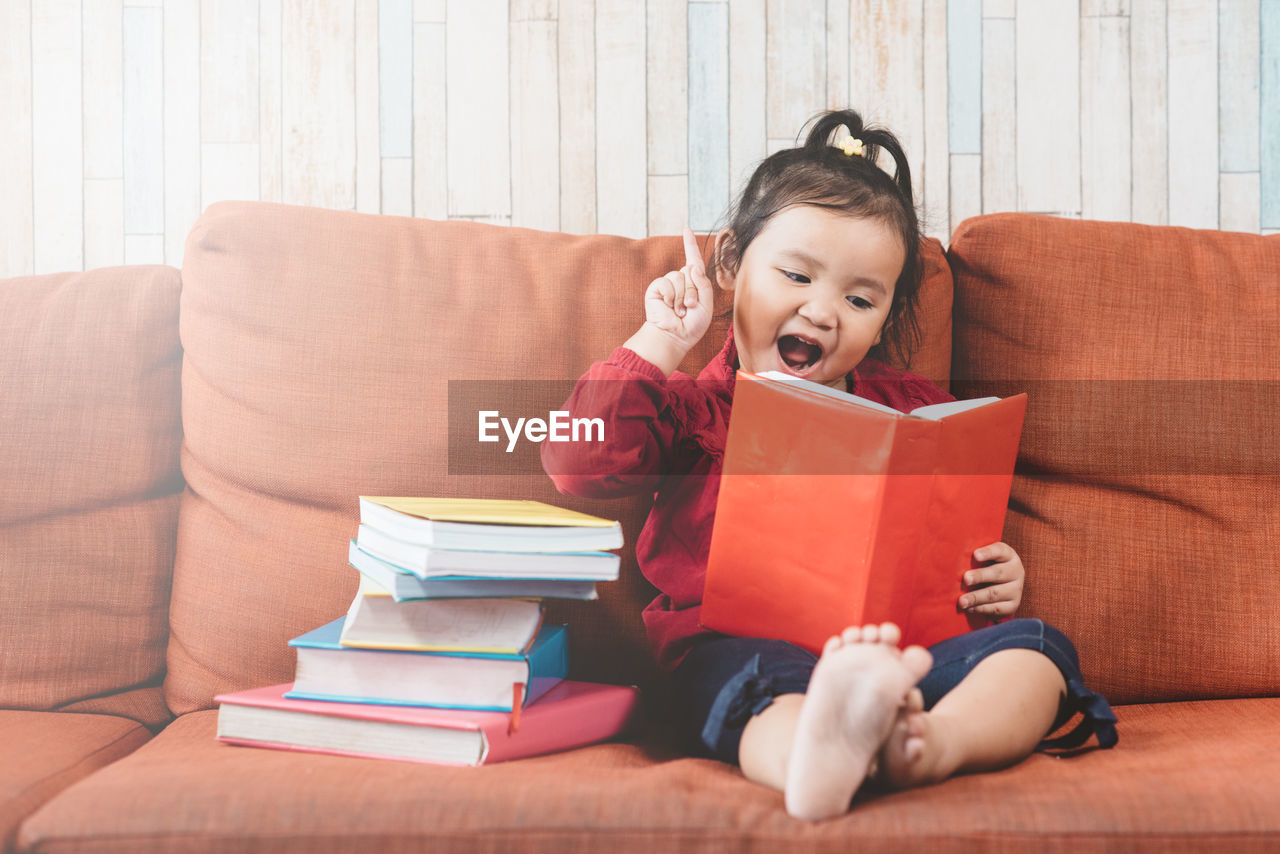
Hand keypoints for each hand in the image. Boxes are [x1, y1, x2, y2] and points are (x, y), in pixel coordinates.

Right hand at [641, 227, 714, 352]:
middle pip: (690, 271)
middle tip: (690, 307)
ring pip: (679, 277)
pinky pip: (665, 282)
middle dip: (693, 291)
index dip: (690, 245)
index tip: (687, 229)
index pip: (693, 260)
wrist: (674, 336)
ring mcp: (668, 284)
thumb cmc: (692, 325)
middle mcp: (681, 281)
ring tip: (680, 310)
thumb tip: (692, 266)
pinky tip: (668, 306)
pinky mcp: (656, 288)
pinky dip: (669, 295)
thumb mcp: (707, 305)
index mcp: (694, 283)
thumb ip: (704, 284)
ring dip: (682, 296)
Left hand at [958, 542, 1023, 619]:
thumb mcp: (983, 559)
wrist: (1000, 587)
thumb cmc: (985, 567)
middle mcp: (1016, 571)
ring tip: (962, 601)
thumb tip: (952, 556)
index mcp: (1008, 555)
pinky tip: (969, 608)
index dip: (988, 552)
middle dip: (980, 576)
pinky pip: (996, 608)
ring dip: (976, 597)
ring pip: (995, 593)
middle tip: (966, 579)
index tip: (975, 555)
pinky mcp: (1012, 605)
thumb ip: (974, 557)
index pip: (1000, 551)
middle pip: (998, 573)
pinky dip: (980, 609)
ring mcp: (1016, 590)